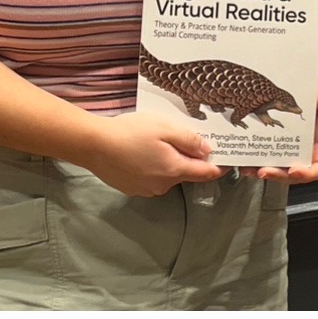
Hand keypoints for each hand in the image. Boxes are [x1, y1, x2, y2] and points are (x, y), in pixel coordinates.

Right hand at [83, 110, 222, 196]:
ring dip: (167, 164)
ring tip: (153, 145)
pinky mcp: (131, 189)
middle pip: (185, 174)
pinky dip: (151, 168)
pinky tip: (138, 154)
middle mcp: (164, 185)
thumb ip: (190, 140)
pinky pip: (150, 179)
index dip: (218, 167)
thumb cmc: (129, 133)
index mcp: (175, 170)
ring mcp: (146, 190)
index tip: (226, 161)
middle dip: (188, 160)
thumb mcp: (165, 128)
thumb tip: (208, 151)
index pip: (206, 173)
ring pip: (167, 177)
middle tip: (180, 141)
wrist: (91, 145)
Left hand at [257, 80, 317, 183]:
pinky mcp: (267, 142)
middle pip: (293, 172)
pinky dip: (251, 163)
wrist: (292, 82)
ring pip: (275, 168)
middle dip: (278, 175)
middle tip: (264, 171)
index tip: (295, 170)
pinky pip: (261, 158)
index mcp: (315, 141)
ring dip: (261, 172)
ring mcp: (283, 147)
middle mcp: (300, 148)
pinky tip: (242, 161)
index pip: (316, 165)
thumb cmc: (307, 91)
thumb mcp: (316, 91)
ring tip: (249, 170)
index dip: (307, 172)